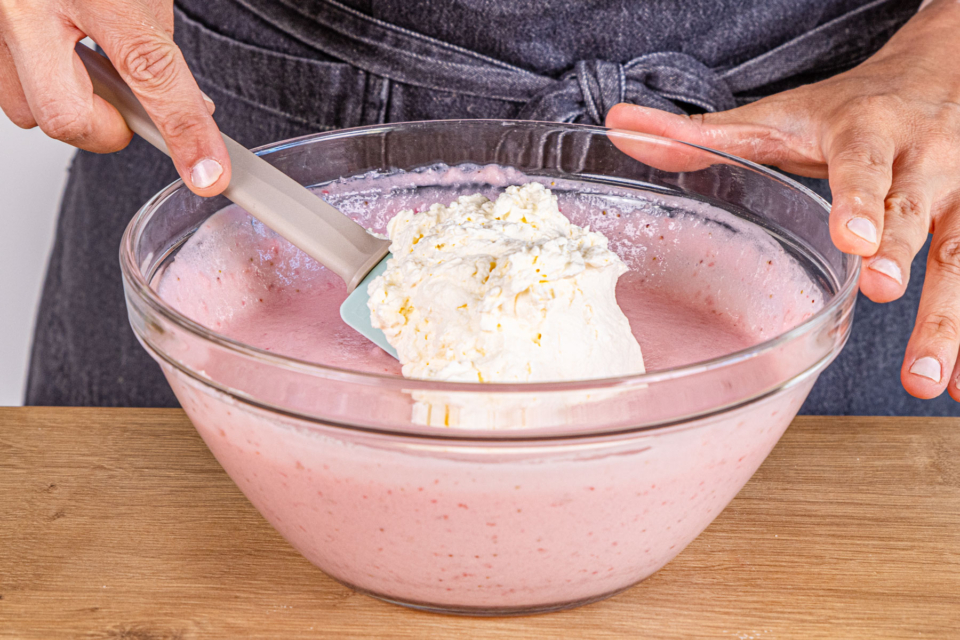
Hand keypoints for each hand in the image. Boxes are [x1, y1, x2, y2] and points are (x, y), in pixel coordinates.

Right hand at [0, 0, 229, 194]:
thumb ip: (153, 39)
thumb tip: (188, 105)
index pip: (149, 69)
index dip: (184, 129)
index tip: (208, 174)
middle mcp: (25, 3)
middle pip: (67, 117)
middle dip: (107, 129)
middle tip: (133, 110)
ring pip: (28, 109)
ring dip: (70, 106)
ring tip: (90, 68)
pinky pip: (6, 85)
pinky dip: (38, 84)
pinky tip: (58, 54)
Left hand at [607, 0, 959, 401]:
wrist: (945, 72)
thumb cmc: (850, 110)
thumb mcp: (779, 117)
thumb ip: (702, 134)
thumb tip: (618, 123)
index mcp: (867, 134)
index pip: (863, 165)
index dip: (860, 199)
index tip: (854, 236)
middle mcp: (923, 164)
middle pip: (920, 211)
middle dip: (903, 251)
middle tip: (882, 289)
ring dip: (949, 322)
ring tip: (926, 381)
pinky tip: (956, 389)